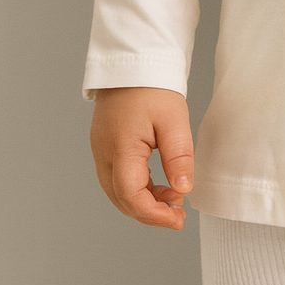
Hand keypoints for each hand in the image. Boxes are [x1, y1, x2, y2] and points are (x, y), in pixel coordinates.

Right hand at [90, 86, 193, 229]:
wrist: (134, 64)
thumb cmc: (153, 88)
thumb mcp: (174, 121)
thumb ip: (179, 158)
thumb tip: (183, 191)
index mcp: (120, 148)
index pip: (131, 196)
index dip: (154, 214)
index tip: (177, 220)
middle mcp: (104, 154)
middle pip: (122, 200)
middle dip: (150, 213)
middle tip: (179, 215)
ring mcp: (101, 151)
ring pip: (117, 192)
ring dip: (143, 203)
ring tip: (172, 200)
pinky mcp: (104, 147)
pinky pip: (117, 179)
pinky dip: (136, 190)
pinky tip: (158, 186)